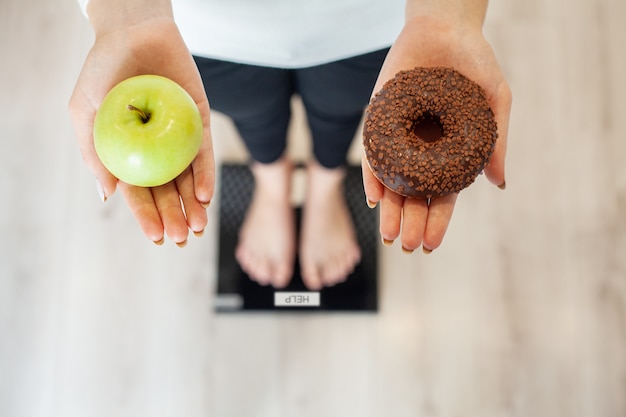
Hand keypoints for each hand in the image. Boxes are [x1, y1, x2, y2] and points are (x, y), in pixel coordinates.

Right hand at [69, 17, 214, 245]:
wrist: (133, 32)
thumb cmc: (102, 69)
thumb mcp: (85, 111)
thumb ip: (93, 153)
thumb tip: (108, 196)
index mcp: (129, 155)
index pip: (139, 193)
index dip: (147, 216)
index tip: (156, 237)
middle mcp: (156, 151)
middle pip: (167, 192)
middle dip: (174, 217)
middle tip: (179, 238)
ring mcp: (179, 139)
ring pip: (188, 179)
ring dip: (193, 205)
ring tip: (197, 226)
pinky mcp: (200, 124)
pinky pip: (204, 154)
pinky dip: (205, 175)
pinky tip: (205, 196)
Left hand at [362, 15, 511, 252]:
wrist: (445, 25)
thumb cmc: (475, 61)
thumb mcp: (495, 101)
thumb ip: (495, 140)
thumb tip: (499, 183)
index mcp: (449, 151)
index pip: (441, 195)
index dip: (436, 221)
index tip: (430, 246)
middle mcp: (422, 148)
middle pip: (414, 194)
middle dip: (411, 222)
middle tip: (406, 247)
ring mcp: (399, 134)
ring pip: (392, 180)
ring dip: (390, 209)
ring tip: (389, 235)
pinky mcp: (379, 118)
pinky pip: (373, 151)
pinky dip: (373, 174)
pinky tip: (375, 197)